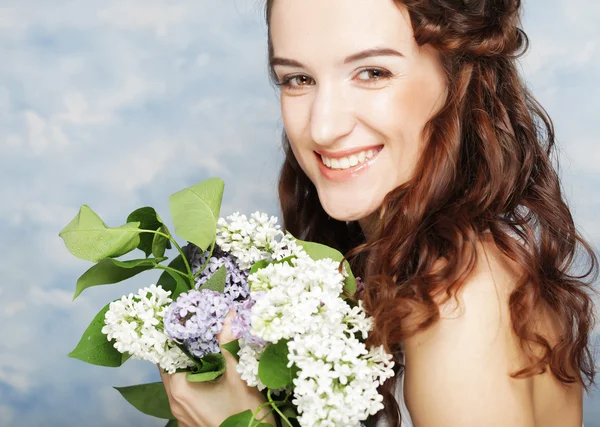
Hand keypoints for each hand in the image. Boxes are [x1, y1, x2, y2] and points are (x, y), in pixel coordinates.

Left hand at [160, 309, 276, 426]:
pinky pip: (188, 396)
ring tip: (209, 349)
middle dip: (185, 349)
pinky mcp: (192, 421)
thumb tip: (228, 315)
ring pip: (180, 382)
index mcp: (181, 390)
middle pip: (172, 368)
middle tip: (201, 330)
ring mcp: (183, 415)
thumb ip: (229, 345)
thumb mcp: (239, 377)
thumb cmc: (244, 415)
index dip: (175, 337)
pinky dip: (197, 382)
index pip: (166, 356)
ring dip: (192, 366)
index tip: (187, 320)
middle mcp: (176, 403)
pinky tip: (214, 374)